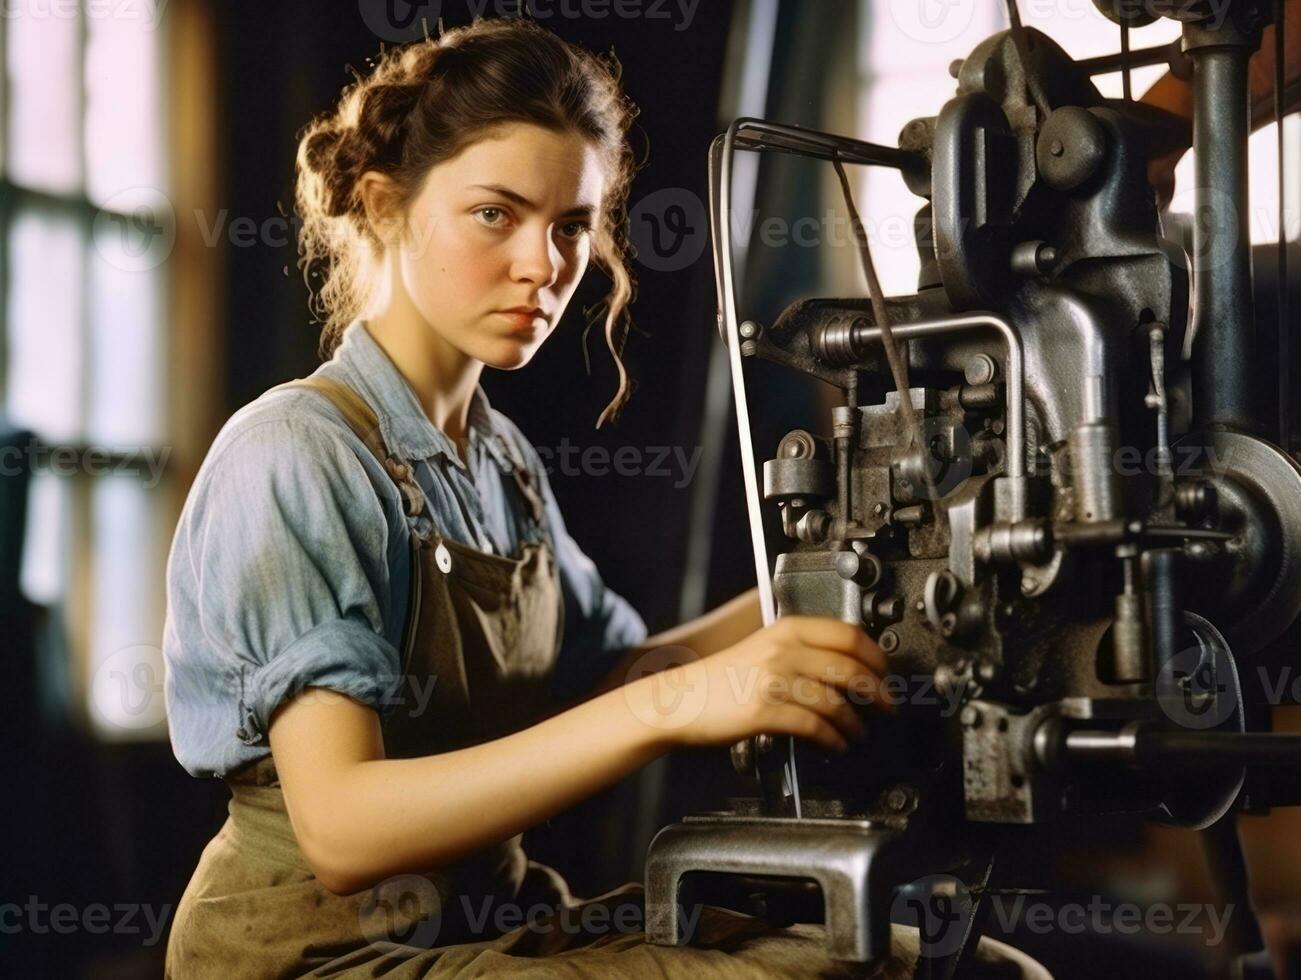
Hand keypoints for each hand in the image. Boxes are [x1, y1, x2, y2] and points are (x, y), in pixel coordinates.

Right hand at [628, 615, 893, 752]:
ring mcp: (773, 681)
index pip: (848, 634)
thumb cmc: (721, 678)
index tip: (884, 671)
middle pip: (849, 668)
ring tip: (858, 732)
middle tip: (885, 705)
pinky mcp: (764, 711)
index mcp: (786, 629)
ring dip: (855, 722)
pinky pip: (813, 725)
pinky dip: (832, 738)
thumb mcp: (763, 647)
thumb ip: (801, 649)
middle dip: (877, 692)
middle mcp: (782, 651)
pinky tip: (836, 743)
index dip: (875, 656)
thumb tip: (848, 663)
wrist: (680, 699)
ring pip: (835, 701)